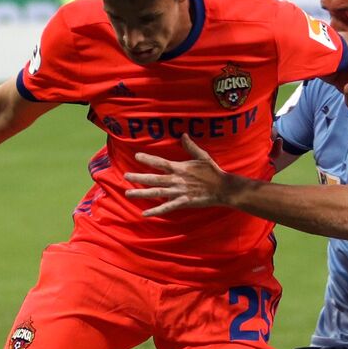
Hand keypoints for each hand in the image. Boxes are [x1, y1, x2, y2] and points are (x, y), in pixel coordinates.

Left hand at [124, 135, 238, 216]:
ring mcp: (178, 192)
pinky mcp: (183, 202)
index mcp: (179, 168)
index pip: (160, 163)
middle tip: (125, 177)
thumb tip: (183, 135)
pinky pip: (167, 207)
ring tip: (128, 194)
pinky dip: (156, 211)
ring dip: (142, 193)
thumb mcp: (202, 156)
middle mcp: (176, 180)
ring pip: (156, 192)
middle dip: (138, 177)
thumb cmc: (213, 172)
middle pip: (153, 178)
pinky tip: (145, 213)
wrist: (222, 188)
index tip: (137, 157)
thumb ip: (191, 147)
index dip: (148, 159)